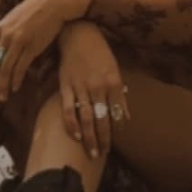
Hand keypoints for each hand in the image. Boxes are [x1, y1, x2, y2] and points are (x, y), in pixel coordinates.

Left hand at [0, 0, 91, 102]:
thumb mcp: (15, 18)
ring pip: (4, 69)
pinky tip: (15, 87)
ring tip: (3, 96)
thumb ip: (6, 32)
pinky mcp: (32, 46)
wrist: (54, 1)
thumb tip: (0, 47)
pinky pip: (19, 68)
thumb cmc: (36, 11)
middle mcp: (5, 36)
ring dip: (2, 85)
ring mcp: (18, 41)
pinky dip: (15, 80)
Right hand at [58, 23, 130, 157]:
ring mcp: (81, 87)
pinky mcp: (66, 86)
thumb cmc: (100, 54)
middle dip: (103, 140)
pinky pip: (69, 109)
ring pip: (87, 118)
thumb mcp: (115, 71)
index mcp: (114, 83)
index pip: (117, 113)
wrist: (79, 36)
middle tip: (102, 155)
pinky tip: (75, 136)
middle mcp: (99, 87)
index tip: (114, 144)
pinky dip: (72, 124)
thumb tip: (126, 117)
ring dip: (89, 138)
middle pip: (102, 120)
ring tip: (91, 153)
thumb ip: (120, 95)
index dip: (116, 131)